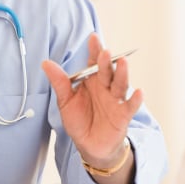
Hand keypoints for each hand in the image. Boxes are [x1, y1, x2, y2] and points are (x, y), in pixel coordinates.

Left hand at [41, 33, 142, 167]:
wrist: (89, 146)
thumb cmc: (79, 121)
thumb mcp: (65, 101)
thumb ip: (59, 82)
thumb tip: (46, 63)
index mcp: (92, 81)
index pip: (93, 62)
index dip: (94, 49)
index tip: (93, 37)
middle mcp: (105, 87)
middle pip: (108, 71)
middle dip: (106, 61)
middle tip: (105, 52)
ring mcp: (115, 100)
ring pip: (120, 84)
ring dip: (122, 73)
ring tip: (123, 63)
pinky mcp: (123, 115)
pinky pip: (130, 106)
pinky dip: (135, 99)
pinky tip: (138, 92)